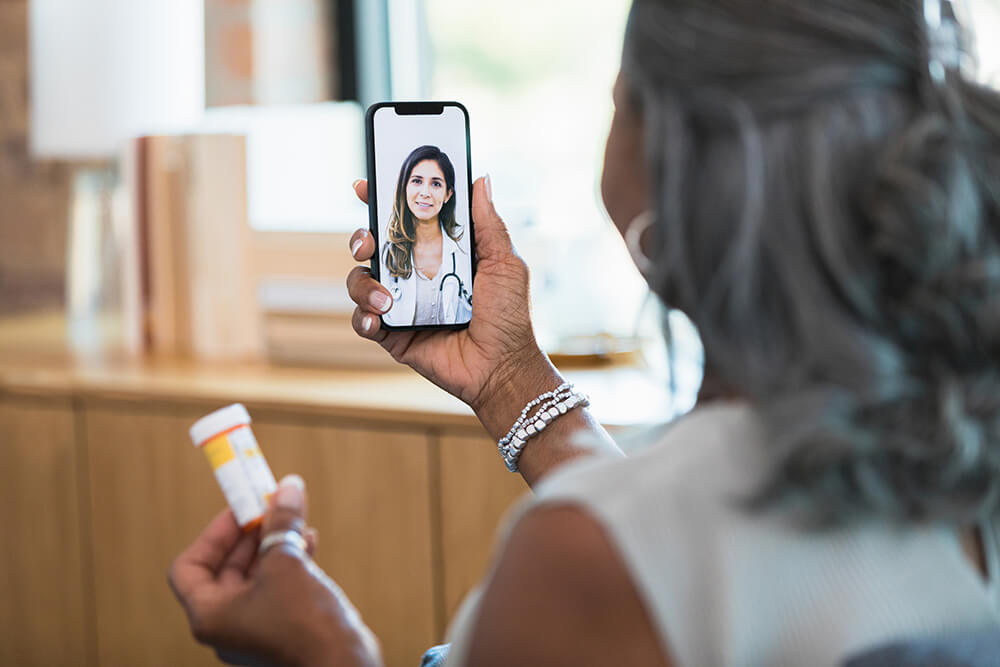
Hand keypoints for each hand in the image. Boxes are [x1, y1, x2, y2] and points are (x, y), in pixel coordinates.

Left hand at [168, 476, 381, 666]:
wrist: (344, 666)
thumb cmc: (305, 624)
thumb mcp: (288, 563)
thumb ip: (282, 523)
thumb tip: (287, 487)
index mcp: (210, 615)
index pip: (189, 567)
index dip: (213, 535)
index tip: (240, 512)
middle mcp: (226, 625)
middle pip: (226, 568)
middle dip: (250, 534)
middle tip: (270, 505)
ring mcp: (254, 630)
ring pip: (255, 576)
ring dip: (273, 544)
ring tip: (296, 519)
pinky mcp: (281, 631)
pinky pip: (276, 588)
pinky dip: (289, 562)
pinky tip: (310, 541)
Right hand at [346, 176, 561, 436]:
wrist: (502, 367)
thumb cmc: (509, 315)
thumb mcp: (504, 263)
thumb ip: (488, 223)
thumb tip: (480, 179)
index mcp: (438, 252)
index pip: (404, 221)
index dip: (380, 201)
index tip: (364, 186)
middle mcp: (414, 275)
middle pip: (372, 246)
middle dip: (361, 237)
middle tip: (368, 243)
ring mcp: (401, 305)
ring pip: (360, 281)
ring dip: (363, 284)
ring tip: (386, 299)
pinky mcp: (392, 335)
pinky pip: (362, 321)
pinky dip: (363, 317)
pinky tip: (379, 319)